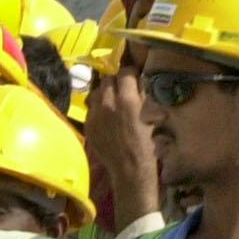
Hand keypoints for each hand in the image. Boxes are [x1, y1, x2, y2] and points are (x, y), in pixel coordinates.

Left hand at [85, 65, 160, 225]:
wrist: (129, 166)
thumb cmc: (146, 142)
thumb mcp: (150, 114)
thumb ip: (141, 96)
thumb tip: (137, 83)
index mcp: (127, 99)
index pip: (124, 72)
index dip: (130, 72)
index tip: (133, 75)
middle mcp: (108, 104)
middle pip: (106, 79)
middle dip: (115, 81)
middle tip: (122, 87)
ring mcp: (95, 115)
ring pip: (95, 92)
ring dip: (103, 92)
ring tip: (111, 100)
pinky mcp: (88, 125)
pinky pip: (91, 109)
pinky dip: (98, 108)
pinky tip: (105, 115)